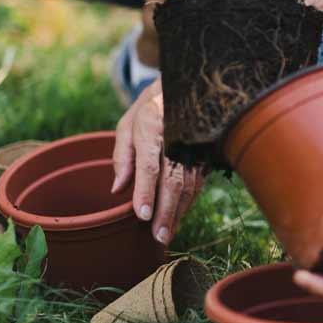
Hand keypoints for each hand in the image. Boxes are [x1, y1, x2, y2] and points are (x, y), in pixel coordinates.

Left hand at [112, 80, 203, 244]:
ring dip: (179, 211)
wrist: (186, 85)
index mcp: (152, 126)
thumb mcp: (128, 125)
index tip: (142, 215)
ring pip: (190, 183)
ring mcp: (195, 145)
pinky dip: (189, 202)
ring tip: (167, 233)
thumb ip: (122, 156)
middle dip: (166, 211)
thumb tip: (117, 189)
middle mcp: (176, 137)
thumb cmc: (150, 109)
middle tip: (159, 236)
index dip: (146, 191)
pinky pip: (198, 181)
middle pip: (173, 179)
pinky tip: (179, 216)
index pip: (150, 164)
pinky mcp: (205, 152)